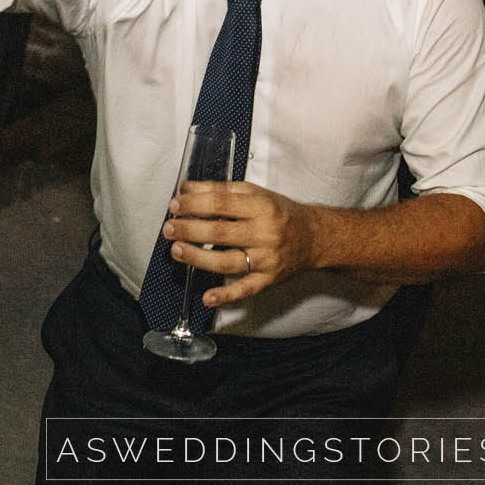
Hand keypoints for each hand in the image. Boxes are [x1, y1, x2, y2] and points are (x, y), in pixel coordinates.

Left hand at [162, 181, 320, 307]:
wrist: (315, 237)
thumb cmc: (282, 213)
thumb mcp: (256, 193)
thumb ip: (222, 190)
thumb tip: (188, 188)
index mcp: (261, 207)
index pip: (221, 205)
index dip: (194, 204)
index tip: (175, 205)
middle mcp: (264, 233)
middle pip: (220, 233)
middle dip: (189, 230)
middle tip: (169, 228)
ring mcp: (266, 259)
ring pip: (227, 262)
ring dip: (198, 258)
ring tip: (177, 251)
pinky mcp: (268, 279)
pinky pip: (245, 289)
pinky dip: (226, 295)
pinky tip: (208, 297)